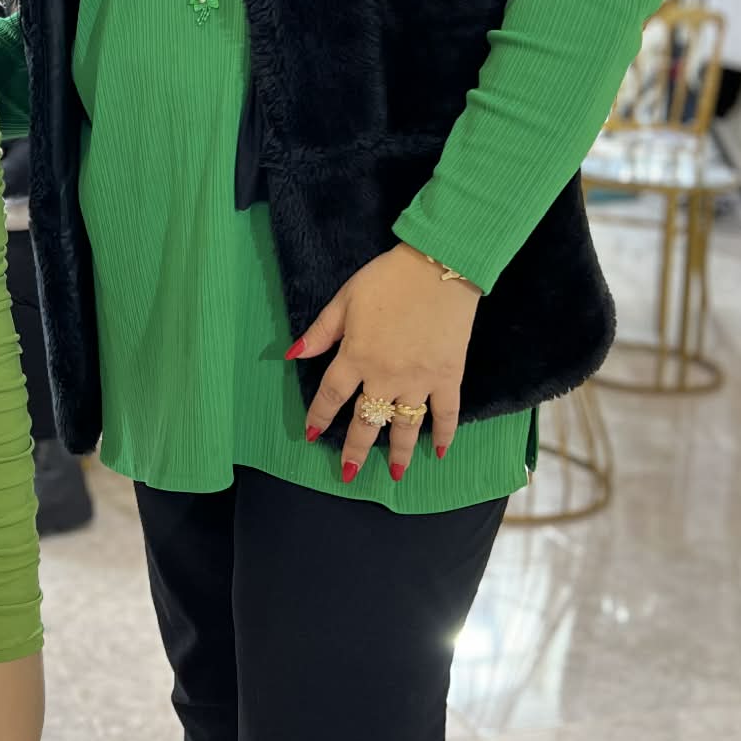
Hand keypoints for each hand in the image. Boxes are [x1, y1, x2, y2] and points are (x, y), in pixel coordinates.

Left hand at [289, 244, 480, 483]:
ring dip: (398, 452)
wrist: (439, 266)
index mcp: (356, 355)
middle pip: (367, 420)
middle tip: (349, 473)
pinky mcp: (448, 376)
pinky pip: (446, 413)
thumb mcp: (345, 298)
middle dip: (356, 449)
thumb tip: (292, 355)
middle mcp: (385, 375)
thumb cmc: (388, 278)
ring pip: (405, 425)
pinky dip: (444, 434)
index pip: (331, 396)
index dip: (319, 416)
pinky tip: (439, 452)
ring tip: (394, 474)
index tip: (312, 434)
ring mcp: (419, 379)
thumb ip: (320, 332)